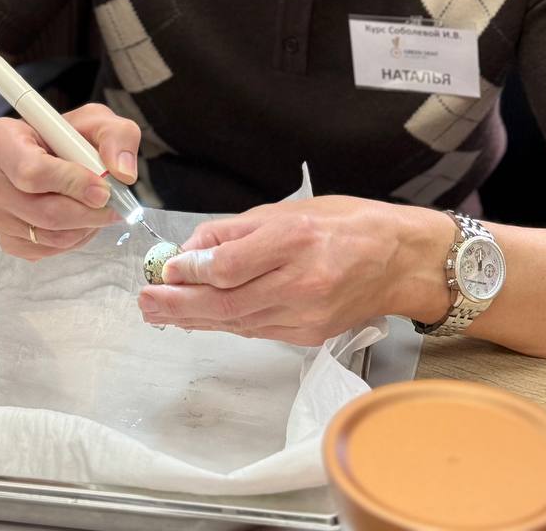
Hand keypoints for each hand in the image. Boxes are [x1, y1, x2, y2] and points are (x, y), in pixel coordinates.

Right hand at [0, 102, 141, 259]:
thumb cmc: (58, 136)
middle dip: (89, 213)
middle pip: (44, 212)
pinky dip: (71, 240)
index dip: (73, 184)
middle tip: (115, 207)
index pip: (33, 173)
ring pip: (47, 237)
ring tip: (99, 210)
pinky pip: (43, 251)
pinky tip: (81, 221)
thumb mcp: (92, 120)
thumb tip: (124, 173)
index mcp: (1, 141)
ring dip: (84, 228)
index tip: (104, 189)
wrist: (26, 155)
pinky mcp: (1, 238)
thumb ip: (116, 136)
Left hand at [138, 196, 447, 344]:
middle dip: (179, 305)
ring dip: (195, 319)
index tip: (167, 268)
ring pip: (238, 322)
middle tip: (145, 303)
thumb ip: (238, 231)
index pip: (230, 266)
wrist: (400, 259)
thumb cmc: (347, 224)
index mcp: (295, 239)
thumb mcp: (289, 210)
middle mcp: (301, 281)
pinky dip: (227, 324)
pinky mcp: (310, 335)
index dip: (192, 272)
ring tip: (160, 313)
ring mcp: (307, 314)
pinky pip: (257, 331)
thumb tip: (193, 249)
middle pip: (227, 303)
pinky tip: (202, 319)